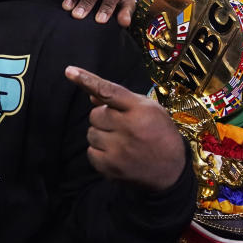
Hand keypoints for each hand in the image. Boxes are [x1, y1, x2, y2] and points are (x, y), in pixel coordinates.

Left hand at [65, 65, 184, 191]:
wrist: (172, 171)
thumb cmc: (160, 134)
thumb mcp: (149, 109)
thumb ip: (120, 100)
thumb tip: (90, 94)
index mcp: (140, 109)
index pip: (108, 91)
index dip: (87, 80)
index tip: (69, 71)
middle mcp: (128, 127)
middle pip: (95, 114)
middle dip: (103, 118)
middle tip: (120, 126)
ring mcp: (119, 149)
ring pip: (91, 133)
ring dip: (101, 135)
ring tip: (121, 141)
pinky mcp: (112, 168)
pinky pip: (90, 153)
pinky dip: (99, 152)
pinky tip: (116, 154)